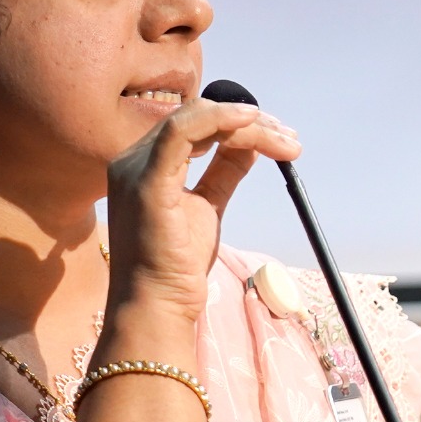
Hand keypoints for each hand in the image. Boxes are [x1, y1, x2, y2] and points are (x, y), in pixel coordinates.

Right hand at [105, 98, 299, 320]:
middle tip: (287, 137)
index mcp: (144, 165)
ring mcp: (135, 168)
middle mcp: (133, 160)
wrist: (156, 305)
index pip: (193, 125)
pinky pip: (181, 132)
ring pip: (195, 119)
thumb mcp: (208, 206)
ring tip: (284, 140)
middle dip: (249, 122)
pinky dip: (218, 119)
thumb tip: (251, 144)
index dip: (236, 121)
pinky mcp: (147, 182)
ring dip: (246, 124)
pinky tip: (251, 120)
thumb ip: (224, 171)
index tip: (278, 135)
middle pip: (196, 117)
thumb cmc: (175, 265)